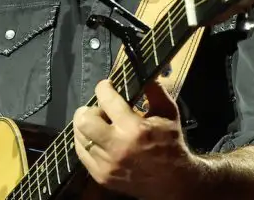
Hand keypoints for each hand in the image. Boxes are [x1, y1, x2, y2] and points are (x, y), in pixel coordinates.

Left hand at [72, 79, 196, 199]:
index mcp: (135, 129)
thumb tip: (141, 71)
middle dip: (89, 109)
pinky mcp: (101, 176)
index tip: (106, 86)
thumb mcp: (168, 113)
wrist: (174, 181)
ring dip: (86, 125)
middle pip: (84, 120)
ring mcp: (107, 164)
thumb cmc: (170, 143)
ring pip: (80, 136)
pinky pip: (81, 153)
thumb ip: (154, 90)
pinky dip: (85, 141)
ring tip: (98, 123)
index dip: (103, 87)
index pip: (107, 99)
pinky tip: (96, 138)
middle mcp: (118, 147)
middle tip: (100, 109)